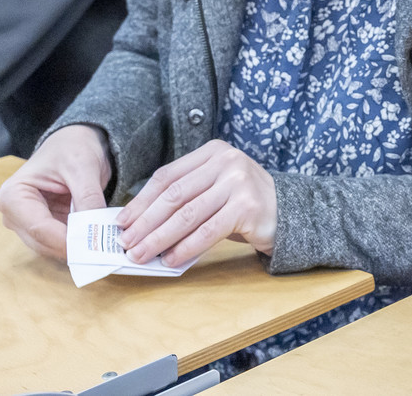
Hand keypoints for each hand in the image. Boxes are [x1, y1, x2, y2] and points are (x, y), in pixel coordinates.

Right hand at [0, 124, 111, 259]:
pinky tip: (98, 242)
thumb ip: (88, 197)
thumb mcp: (83, 167)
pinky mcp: (44, 228)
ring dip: (77, 248)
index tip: (93, 247)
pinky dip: (78, 244)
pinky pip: (61, 243)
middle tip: (102, 251)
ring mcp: (27, 224)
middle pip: (43, 242)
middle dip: (73, 247)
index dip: (66, 240)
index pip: (39, 228)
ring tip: (103, 248)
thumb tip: (96, 228)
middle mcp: (14, 214)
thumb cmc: (72, 148)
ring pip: (52, 247)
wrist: (75, 142)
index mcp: (13, 195)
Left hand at [116, 140, 276, 267]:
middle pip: (174, 195)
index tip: (122, 222)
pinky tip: (171, 259)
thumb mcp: (214, 188)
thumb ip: (185, 196)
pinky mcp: (248, 207)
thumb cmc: (242, 203)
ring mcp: (239, 183)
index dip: (141, 201)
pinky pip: (208, 231)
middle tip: (126, 243)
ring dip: (159, 238)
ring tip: (141, 255)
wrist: (289, 212)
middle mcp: (227, 162)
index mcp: (213, 151)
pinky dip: (186, 248)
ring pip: (188, 214)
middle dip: (145, 222)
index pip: (168, 176)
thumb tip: (139, 223)